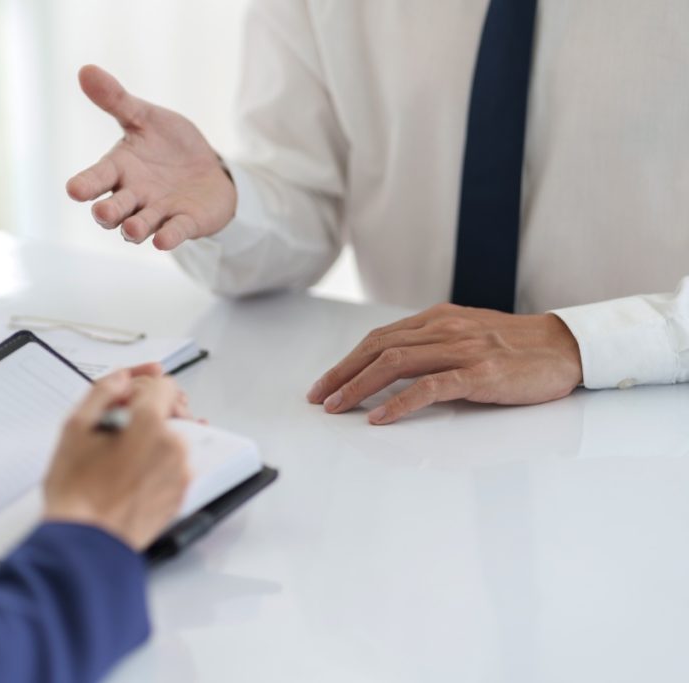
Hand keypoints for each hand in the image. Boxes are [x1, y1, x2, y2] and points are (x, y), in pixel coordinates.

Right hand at [43, 370, 191, 549]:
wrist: (86, 542)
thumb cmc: (77, 494)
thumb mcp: (75, 429)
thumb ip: (102, 392)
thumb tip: (122, 379)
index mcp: (150, 424)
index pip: (162, 384)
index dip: (139, 386)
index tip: (127, 397)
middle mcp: (173, 446)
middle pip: (170, 410)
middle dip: (146, 412)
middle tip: (117, 429)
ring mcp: (180, 472)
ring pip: (172, 437)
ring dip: (152, 439)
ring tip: (120, 458)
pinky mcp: (181, 493)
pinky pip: (174, 464)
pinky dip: (158, 462)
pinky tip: (131, 474)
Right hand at [66, 65, 236, 250]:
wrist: (208, 170)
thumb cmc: (168, 146)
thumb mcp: (145, 118)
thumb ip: (117, 100)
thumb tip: (85, 70)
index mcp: (119, 169)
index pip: (96, 178)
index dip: (85, 184)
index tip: (74, 190)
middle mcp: (134, 196)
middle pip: (114, 209)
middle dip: (107, 213)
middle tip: (103, 213)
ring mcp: (158, 212)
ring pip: (139, 226)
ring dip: (134, 229)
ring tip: (132, 230)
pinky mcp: (185, 223)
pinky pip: (174, 232)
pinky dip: (168, 237)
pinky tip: (163, 240)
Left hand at [306, 304, 583, 424]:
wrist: (566, 347)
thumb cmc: (515, 347)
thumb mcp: (466, 336)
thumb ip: (431, 346)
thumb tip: (389, 367)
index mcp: (437, 319)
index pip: (379, 338)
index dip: (347, 361)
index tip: (324, 384)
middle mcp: (443, 329)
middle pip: (378, 348)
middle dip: (341, 374)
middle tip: (318, 398)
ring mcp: (461, 350)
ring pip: (395, 364)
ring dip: (359, 387)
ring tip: (337, 408)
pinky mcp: (480, 373)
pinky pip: (430, 387)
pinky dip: (399, 402)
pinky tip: (380, 417)